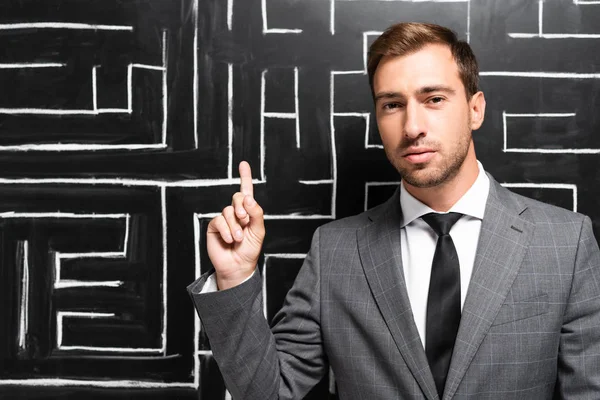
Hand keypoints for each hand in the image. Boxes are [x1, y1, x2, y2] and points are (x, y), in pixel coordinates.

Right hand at [206, 161, 264, 289]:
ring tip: (238, 239)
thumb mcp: (258, 231)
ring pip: (228, 211)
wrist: (238, 266)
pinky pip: (219, 220)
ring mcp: (224, 219)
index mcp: (248, 212)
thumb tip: (248, 198)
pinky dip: (226, 230)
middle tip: (245, 221)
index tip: (243, 163)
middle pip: (237, 197)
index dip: (245, 176)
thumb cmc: (250, 250)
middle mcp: (236, 213)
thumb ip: (256, 213)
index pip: (246, 191)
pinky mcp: (213, 226)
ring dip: (236, 226)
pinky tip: (229, 239)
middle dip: (242, 208)